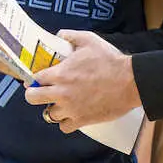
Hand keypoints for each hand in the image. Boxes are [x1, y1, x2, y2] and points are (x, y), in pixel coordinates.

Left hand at [24, 31, 141, 132]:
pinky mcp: (82, 120)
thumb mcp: (89, 39)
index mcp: (60, 74)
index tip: (38, 78)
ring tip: (61, 103)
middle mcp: (61, 93)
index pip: (34, 78)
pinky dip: (66, 122)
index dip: (34, 78)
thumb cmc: (110, 60)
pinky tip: (72, 114)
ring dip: (53, 108)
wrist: (130, 81)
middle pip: (32, 98)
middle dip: (34, 94)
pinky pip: (64, 127)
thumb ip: (70, 35)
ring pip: (48, 115)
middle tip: (42, 91)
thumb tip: (59, 35)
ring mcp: (71, 109)